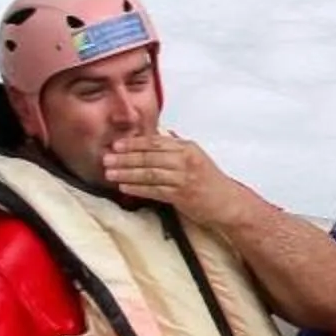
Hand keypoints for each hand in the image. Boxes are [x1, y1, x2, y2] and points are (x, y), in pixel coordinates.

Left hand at [102, 131, 252, 225]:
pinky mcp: (182, 196)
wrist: (228, 203)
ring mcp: (184, 178)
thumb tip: (162, 132)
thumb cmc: (211, 181)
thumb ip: (178, 145)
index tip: (117, 144)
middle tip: (106, 158)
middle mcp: (185, 160)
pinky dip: (138, 188)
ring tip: (110, 173)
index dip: (134, 143)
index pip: (155, 142)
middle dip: (125, 157)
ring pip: (150, 173)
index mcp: (187, 148)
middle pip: (149, 156)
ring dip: (127, 173)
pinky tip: (125, 187)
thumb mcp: (197, 156)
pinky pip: (155, 190)